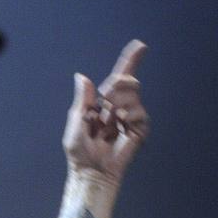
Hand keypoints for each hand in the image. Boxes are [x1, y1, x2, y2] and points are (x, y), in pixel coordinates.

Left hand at [63, 39, 149, 182]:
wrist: (91, 171)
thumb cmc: (80, 151)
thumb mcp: (76, 121)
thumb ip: (83, 100)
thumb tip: (82, 76)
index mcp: (104, 104)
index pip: (119, 79)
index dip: (129, 61)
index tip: (139, 45)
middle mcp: (120, 107)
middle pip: (127, 81)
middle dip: (115, 87)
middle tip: (104, 106)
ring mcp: (132, 117)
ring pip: (132, 95)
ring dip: (118, 106)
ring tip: (109, 126)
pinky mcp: (141, 129)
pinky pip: (139, 113)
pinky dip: (128, 118)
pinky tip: (120, 129)